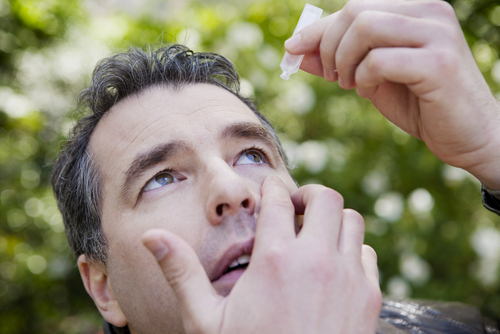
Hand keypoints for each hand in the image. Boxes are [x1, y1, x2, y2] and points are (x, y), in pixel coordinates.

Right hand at [142, 176, 380, 333]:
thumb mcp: (206, 320)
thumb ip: (182, 272)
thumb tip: (151, 237)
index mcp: (273, 260)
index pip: (278, 199)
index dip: (271, 188)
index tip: (268, 190)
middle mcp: (316, 261)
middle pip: (325, 198)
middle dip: (308, 196)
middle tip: (294, 208)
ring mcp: (348, 279)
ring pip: (352, 220)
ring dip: (333, 220)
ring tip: (313, 234)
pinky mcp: (369, 298)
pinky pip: (367, 254)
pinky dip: (352, 249)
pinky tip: (333, 266)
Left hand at [285, 0, 499, 188]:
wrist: (469, 136)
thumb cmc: (420, 104)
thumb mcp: (369, 78)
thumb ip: (337, 61)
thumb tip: (295, 50)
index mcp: (415, 9)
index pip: (354, 6)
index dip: (317, 29)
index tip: (293, 49)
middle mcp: (429, 12)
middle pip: (355, 10)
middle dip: (329, 45)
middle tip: (332, 76)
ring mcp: (437, 34)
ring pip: (365, 26)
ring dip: (344, 59)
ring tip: (350, 84)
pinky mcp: (439, 63)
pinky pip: (380, 59)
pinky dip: (363, 76)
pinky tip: (367, 90)